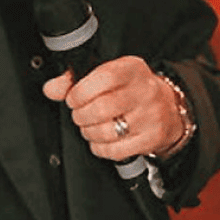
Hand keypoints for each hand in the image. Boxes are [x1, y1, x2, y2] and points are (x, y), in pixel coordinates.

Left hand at [43, 55, 186, 160]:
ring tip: (91, 126)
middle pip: (101, 108)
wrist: (168, 107)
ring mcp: (151, 116)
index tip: (73, 98)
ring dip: (89, 132)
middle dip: (81, 115)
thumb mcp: (109, 74)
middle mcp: (146, 91)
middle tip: (80, 114)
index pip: (104, 77)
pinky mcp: (151, 138)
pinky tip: (103, 138)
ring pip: (106, 132)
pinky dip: (100, 147)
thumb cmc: (132, 89)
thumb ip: (76, 80)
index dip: (80, 92)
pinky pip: (114, 150)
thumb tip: (51, 88)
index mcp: (133, 69)